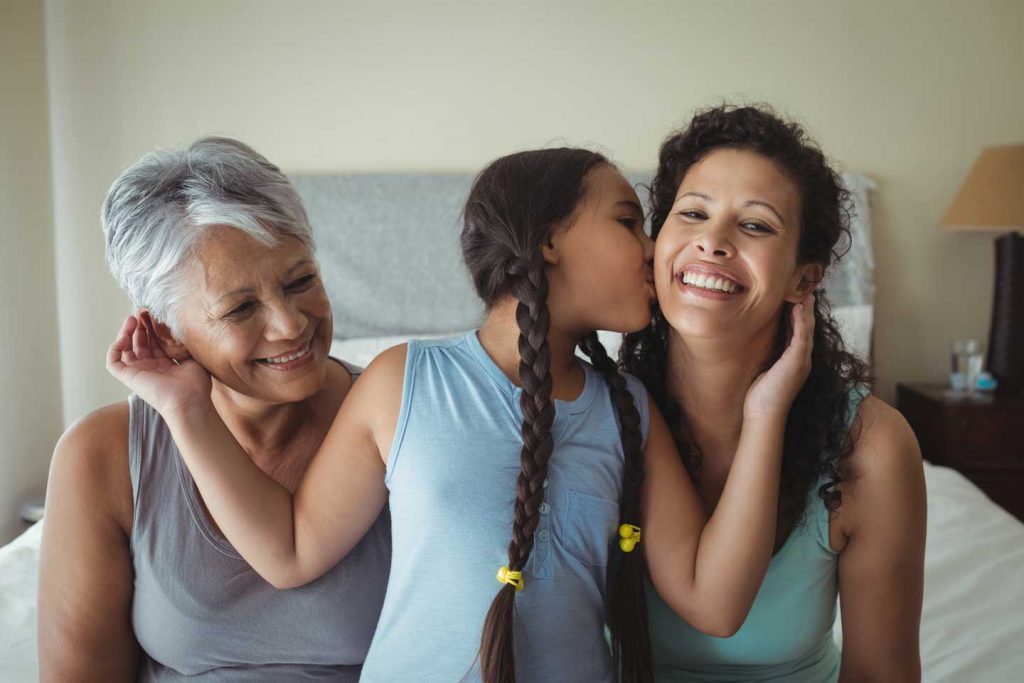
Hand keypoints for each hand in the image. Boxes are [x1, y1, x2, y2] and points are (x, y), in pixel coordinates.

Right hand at [106, 315, 212, 417]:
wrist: (189, 400)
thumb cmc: (196, 384)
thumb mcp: (194, 357)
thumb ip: (185, 344)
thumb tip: (182, 326)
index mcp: (166, 365)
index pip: (156, 342)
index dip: (154, 328)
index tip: (157, 313)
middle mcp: (151, 368)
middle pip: (140, 342)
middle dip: (141, 326)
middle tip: (144, 311)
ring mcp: (138, 372)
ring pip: (125, 348)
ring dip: (127, 332)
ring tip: (133, 318)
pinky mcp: (128, 377)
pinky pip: (113, 361)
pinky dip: (115, 347)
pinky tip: (125, 335)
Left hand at [743, 294, 815, 421]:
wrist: (764, 414)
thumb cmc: (761, 396)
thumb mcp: (765, 370)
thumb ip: (768, 357)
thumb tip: (761, 345)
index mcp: (795, 360)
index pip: (799, 333)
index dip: (798, 316)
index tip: (796, 299)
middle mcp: (803, 359)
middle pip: (807, 328)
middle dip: (807, 309)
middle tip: (806, 290)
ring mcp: (802, 360)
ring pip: (807, 329)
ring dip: (807, 310)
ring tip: (806, 293)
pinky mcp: (797, 362)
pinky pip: (801, 337)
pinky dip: (801, 321)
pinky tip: (799, 308)